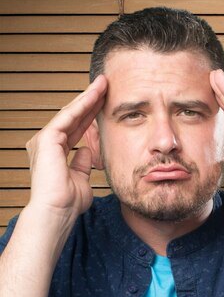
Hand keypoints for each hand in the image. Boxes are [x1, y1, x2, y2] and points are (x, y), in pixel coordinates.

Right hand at [26, 75, 107, 220]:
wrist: (57, 212)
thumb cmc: (68, 203)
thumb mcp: (81, 181)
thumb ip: (82, 165)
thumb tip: (86, 152)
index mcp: (56, 152)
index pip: (77, 127)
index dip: (91, 114)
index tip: (105, 101)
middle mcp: (48, 143)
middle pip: (73, 116)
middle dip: (90, 100)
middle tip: (105, 84)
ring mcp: (45, 140)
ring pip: (70, 113)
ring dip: (87, 97)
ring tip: (103, 84)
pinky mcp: (47, 139)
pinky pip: (67, 117)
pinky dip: (82, 105)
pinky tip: (94, 95)